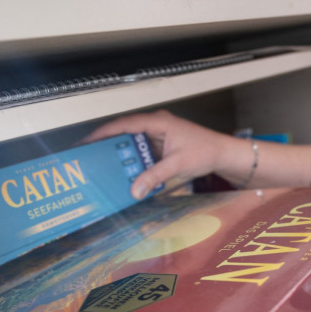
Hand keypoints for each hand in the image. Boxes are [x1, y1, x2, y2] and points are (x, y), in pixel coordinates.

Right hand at [85, 110, 240, 198]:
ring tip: (104, 168)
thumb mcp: (178, 165)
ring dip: (121, 156)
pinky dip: (133, 163)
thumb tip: (135, 189)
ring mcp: (157, 137)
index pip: (124, 124)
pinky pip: (141, 154)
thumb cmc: (205, 151)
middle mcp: (155, 126)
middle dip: (108, 145)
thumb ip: (155, 176)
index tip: (88, 141)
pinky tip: (125, 174)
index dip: (104, 133)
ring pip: (132, 145)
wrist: (222, 154)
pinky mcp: (160, 147)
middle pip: (124, 134)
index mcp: (158, 122)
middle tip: (91, 157)